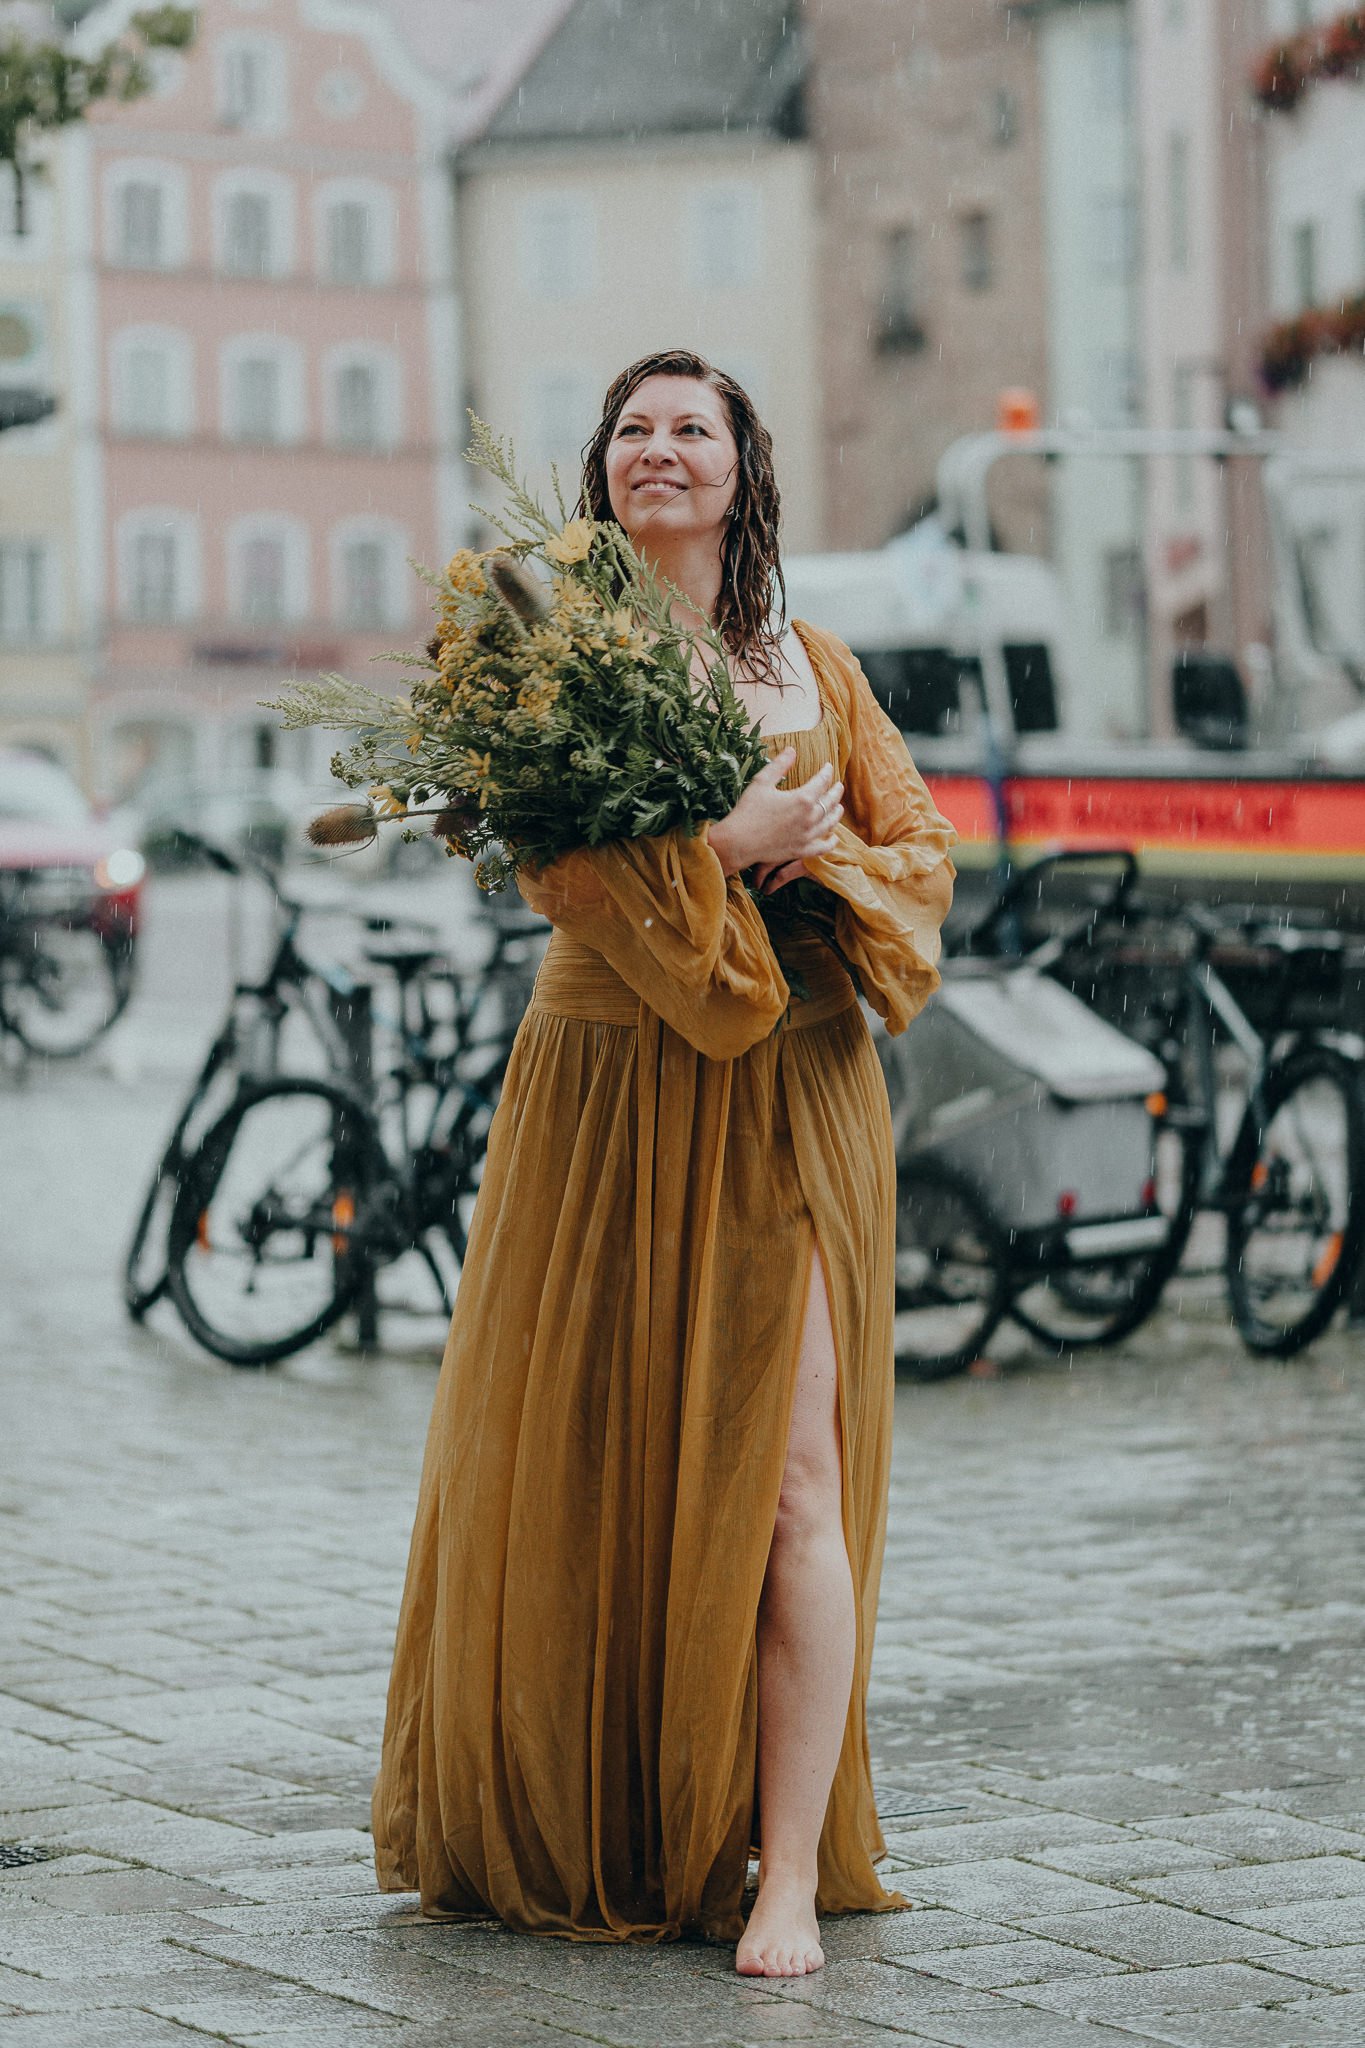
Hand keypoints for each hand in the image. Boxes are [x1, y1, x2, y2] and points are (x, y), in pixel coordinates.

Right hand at [707, 747, 843, 880]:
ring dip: (836, 813)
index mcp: (802, 798)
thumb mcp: (762, 782)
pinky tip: (833, 838)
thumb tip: (792, 750)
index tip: (828, 767)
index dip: (827, 772)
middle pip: (830, 802)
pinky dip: (831, 842)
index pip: (822, 781)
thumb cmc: (748, 810)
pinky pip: (822, 847)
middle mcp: (809, 817)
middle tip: (839, 785)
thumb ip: (779, 765)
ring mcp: (807, 836)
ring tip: (839, 807)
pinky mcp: (801, 850)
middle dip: (836, 791)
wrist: (738, 842)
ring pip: (830, 823)